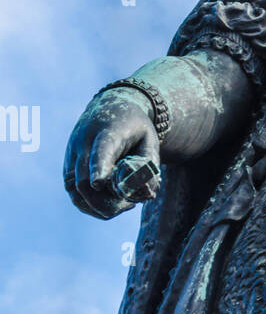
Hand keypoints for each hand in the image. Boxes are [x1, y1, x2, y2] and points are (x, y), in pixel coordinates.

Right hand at [63, 87, 160, 217]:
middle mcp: (83, 142)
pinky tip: (107, 207)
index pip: (99, 151)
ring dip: (95, 206)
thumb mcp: (149, 138)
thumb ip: (149, 164)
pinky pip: (72, 191)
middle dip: (104, 202)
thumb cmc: (135, 127)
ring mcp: (72, 154)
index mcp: (107, 132)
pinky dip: (88, 204)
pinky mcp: (68, 165)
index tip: (98, 183)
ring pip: (73, 188)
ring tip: (120, 207)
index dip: (98, 167)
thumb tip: (147, 194)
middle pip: (83, 178)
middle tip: (129, 206)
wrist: (111, 106)